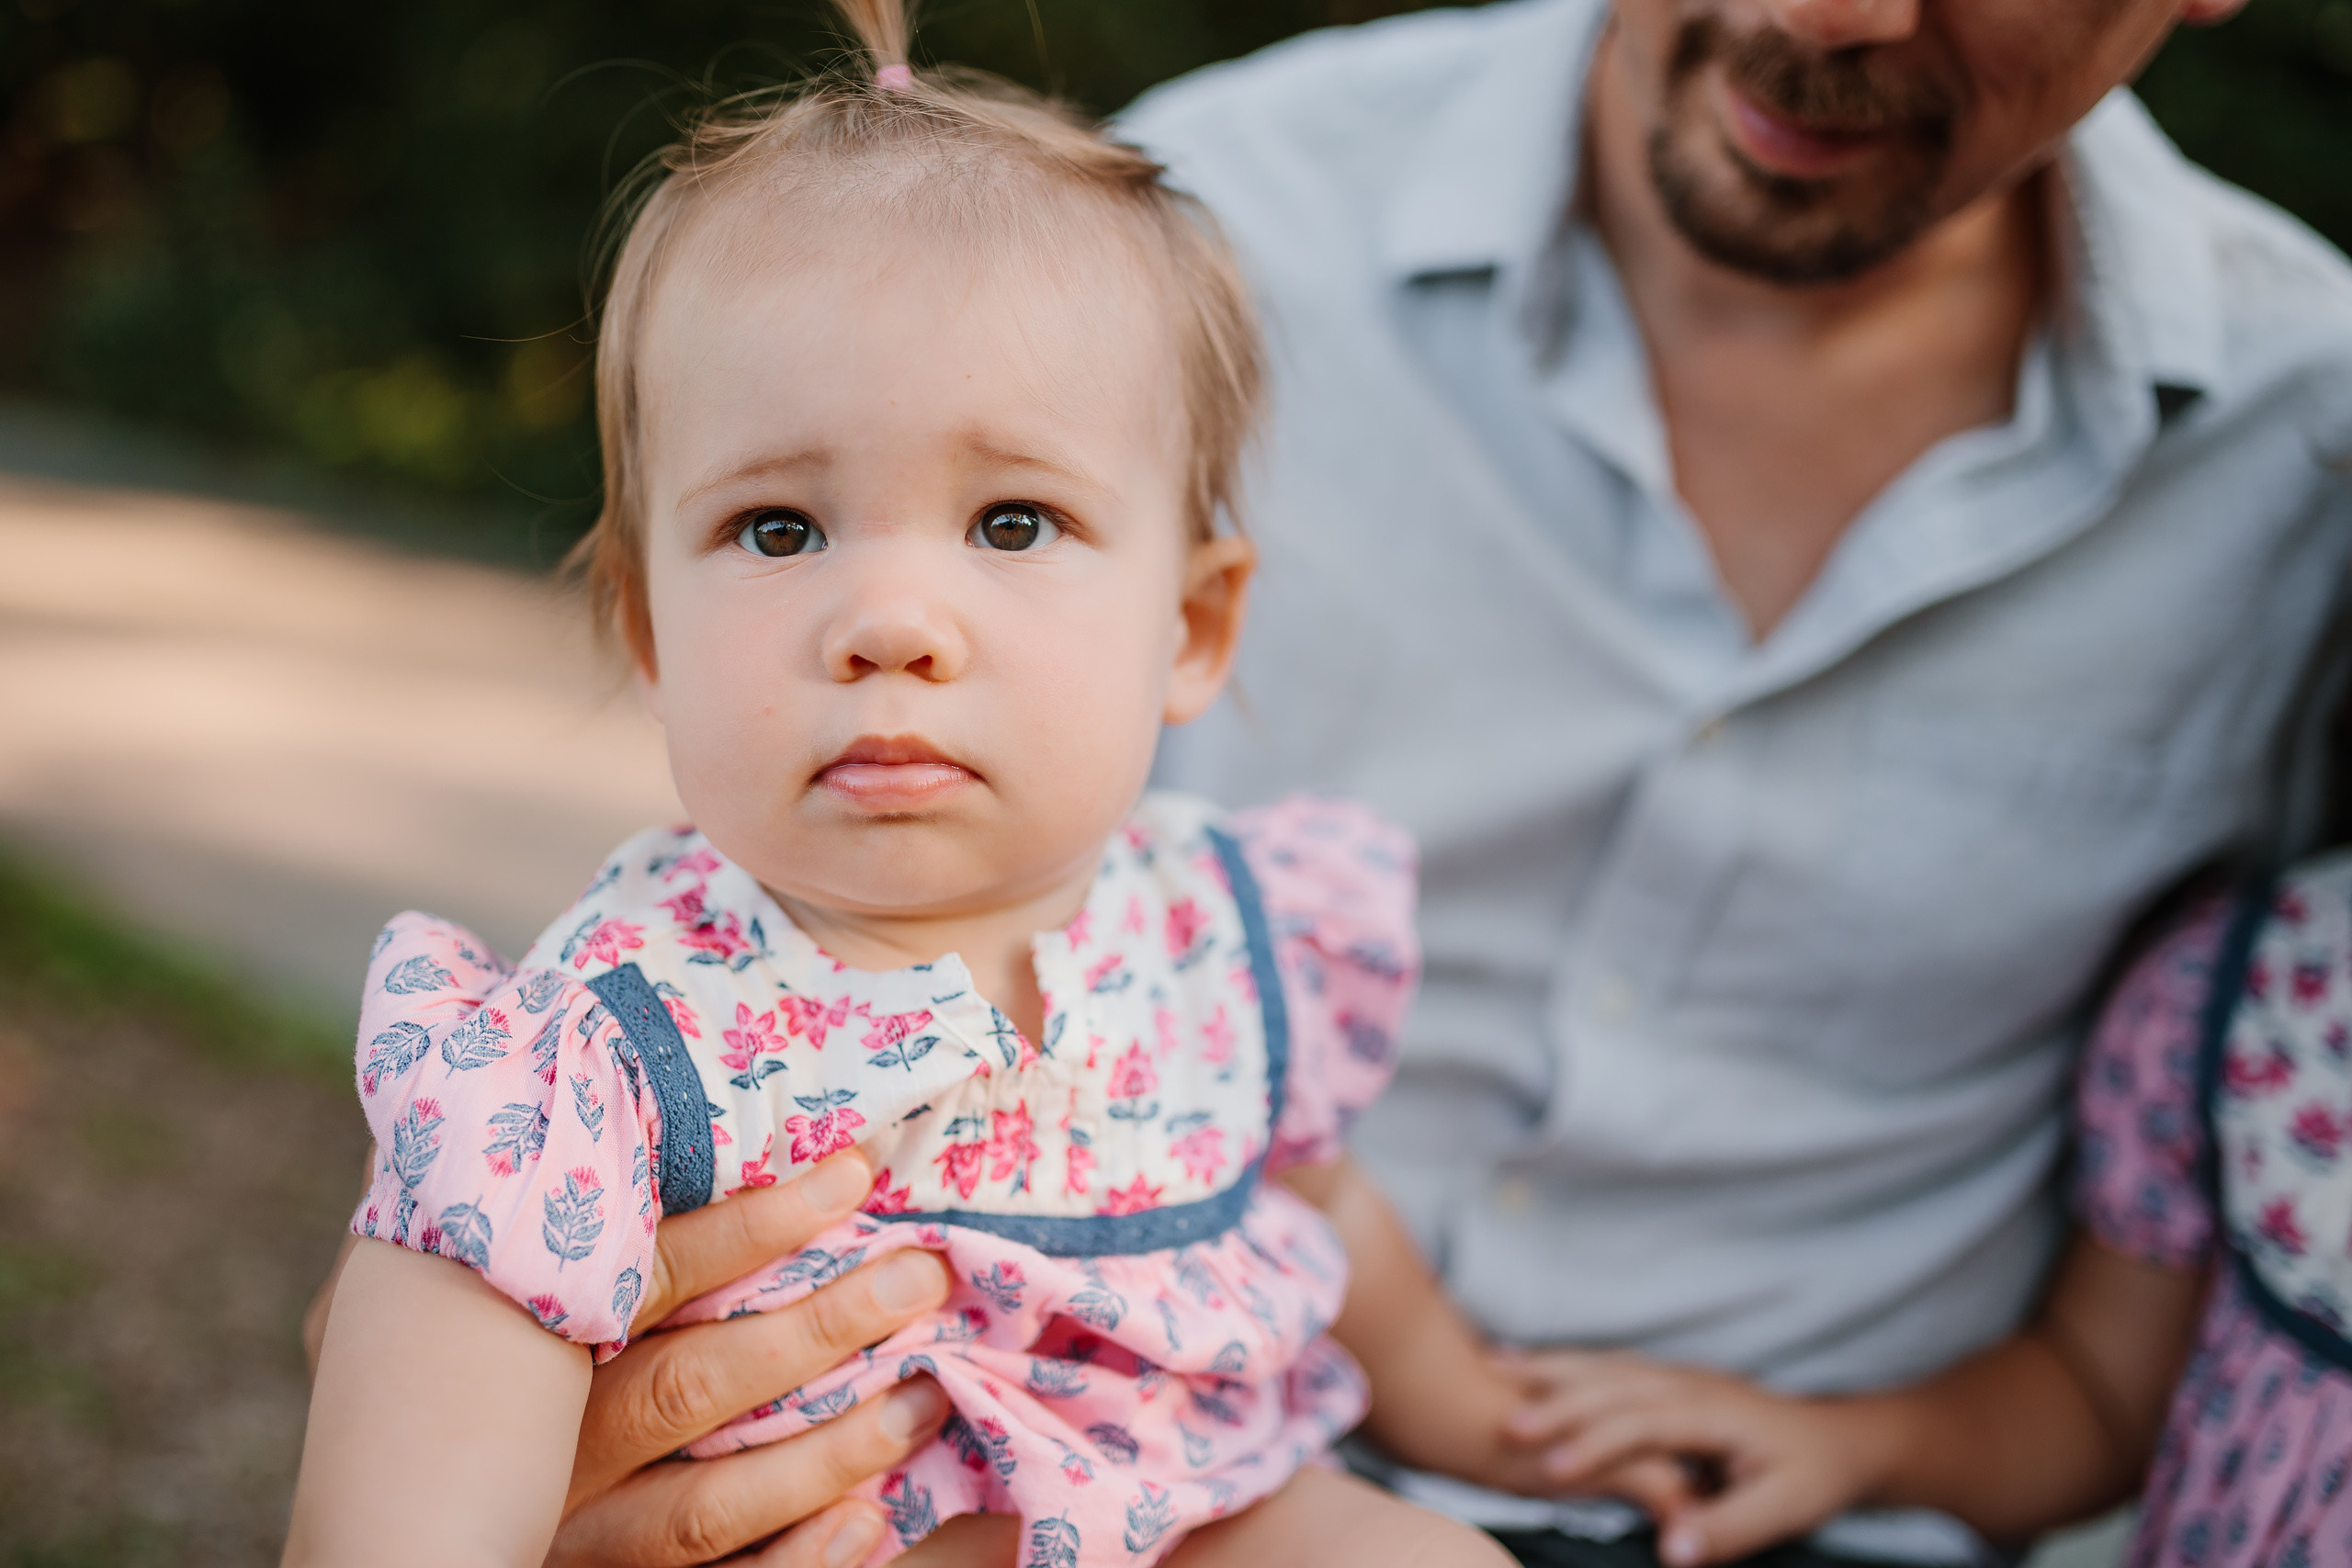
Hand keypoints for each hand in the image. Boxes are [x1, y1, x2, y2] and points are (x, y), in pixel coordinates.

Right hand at [305, 1147, 954, 1566]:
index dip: (754, 1223)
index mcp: (517, 1346)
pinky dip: (798, 1561)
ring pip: (708, 1503)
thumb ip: (541, 1189)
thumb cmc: (458, 1367)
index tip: (856, 1172)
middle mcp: (540, 1446)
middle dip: (818, 1327)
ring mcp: (570, 1535)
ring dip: (832, 1448)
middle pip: (691, 1385)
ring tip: (926, 1392)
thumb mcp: (465, 1288)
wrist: (399, 1539)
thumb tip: (546, 1030)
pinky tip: (870, 1522)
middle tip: (924, 1274)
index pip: (646, 1274)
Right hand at [1496, 1349, 1889, 1566]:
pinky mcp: (1669, 1381)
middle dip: (1554, 1399)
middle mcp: (1687, 1384)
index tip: (1548, 1465)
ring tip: (1498, 1368)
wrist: (1845, 1441)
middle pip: (1611, 1384)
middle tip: (1502, 1422)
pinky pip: (1606, 1366)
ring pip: (1603, 1366)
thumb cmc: (1814, 1476)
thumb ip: (1725, 1530)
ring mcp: (1676, 1377)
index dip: (1594, 1443)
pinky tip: (1534, 1365)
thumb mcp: (1785, 1511)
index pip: (1643, 1423)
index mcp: (1713, 1413)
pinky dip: (1564, 1363)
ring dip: (1550, 1368)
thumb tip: (1671, 1551)